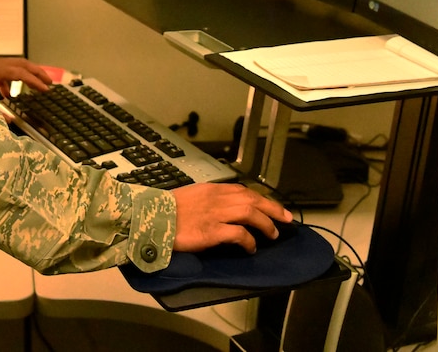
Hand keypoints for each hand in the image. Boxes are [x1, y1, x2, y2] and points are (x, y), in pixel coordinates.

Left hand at [0, 58, 52, 99]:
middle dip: (38, 73)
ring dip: (28, 75)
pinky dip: (11, 81)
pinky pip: (5, 72)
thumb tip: (10, 122)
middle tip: (50, 83)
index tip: (47, 90)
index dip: (35, 81)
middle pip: (23, 64)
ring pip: (16, 66)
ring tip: (37, 86)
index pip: (21, 74)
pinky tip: (8, 95)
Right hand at [171, 183, 292, 253]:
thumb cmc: (167, 209)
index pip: (243, 190)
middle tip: (286, 219)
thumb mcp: (190, 196)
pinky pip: (239, 234)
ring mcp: (215, 214)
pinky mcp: (212, 231)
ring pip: (250, 214)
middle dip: (272, 209)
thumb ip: (207, 199)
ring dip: (266, 224)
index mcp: (211, 189)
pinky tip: (251, 248)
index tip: (273, 206)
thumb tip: (222, 207)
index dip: (261, 198)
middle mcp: (217, 199)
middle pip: (252, 199)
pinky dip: (249, 241)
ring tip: (273, 234)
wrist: (151, 217)